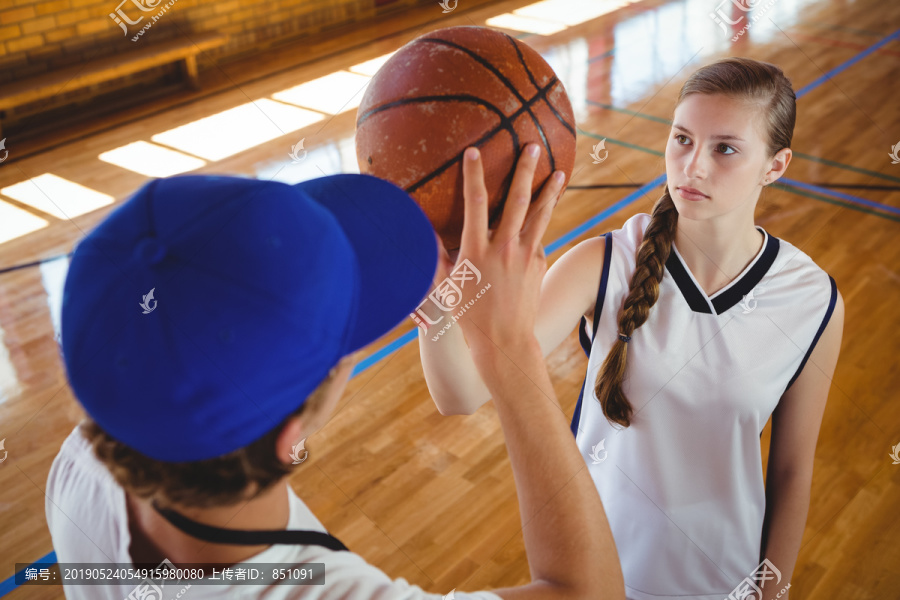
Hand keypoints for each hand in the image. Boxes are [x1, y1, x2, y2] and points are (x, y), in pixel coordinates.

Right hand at [454, 143, 564, 351]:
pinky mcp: (538, 264)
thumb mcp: (445, 284)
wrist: (504, 340)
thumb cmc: (469, 314)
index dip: (474, 175)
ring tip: (559, 172)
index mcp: (477, 250)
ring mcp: (525, 256)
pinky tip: (546, 210)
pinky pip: (539, 237)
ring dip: (549, 191)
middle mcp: (504, 249)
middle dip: (525, 171)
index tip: (473, 152)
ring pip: (540, 215)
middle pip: (517, 201)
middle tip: (533, 147)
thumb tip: (421, 229)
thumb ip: (437, 254)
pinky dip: (542, 222)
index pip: (475, 203)